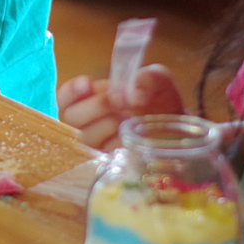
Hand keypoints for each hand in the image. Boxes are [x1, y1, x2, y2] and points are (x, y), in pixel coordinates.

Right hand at [56, 65, 184, 151]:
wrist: (178, 131)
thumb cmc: (160, 103)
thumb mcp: (158, 81)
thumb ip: (146, 79)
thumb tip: (134, 94)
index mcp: (90, 100)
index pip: (65, 97)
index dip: (72, 91)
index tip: (88, 83)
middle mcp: (87, 124)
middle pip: (72, 117)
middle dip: (96, 105)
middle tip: (120, 99)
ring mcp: (96, 146)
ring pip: (84, 137)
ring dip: (106, 124)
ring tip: (128, 118)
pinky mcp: (108, 165)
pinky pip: (101, 156)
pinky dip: (115, 144)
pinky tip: (129, 137)